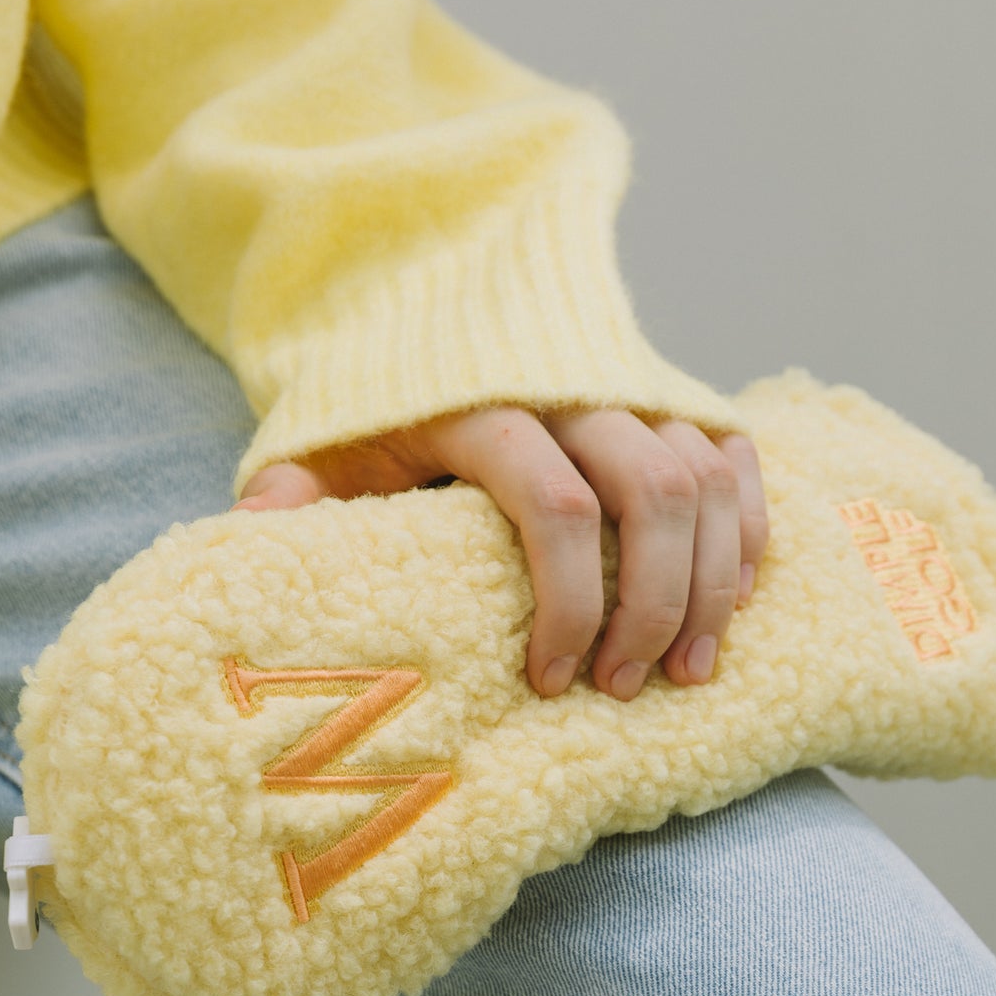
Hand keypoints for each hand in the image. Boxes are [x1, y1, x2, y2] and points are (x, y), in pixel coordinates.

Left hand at [240, 407, 768, 699]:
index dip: (567, 601)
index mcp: (486, 403)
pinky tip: (732, 603)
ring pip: (707, 479)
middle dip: (650, 605)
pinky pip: (737, 462)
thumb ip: (292, 495)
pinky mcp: (676, 399)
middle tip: (622, 690)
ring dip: (709, 584)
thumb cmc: (374, 405)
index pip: (554, 502)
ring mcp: (636, 389)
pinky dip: (747, 533)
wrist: (428, 305)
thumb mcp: (322, 444)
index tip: (550, 679)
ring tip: (686, 671)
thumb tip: (247, 542)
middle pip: (652, 493)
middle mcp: (576, 388)